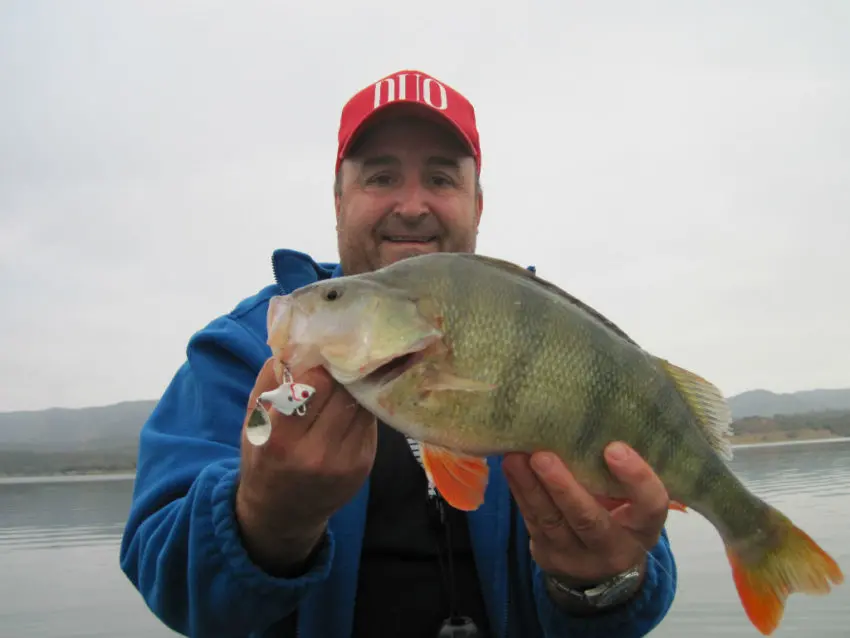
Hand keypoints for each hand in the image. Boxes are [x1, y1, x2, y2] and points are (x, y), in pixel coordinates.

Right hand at [235, 357, 377, 575]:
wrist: (282, 514)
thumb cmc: (263, 459)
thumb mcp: (252, 421)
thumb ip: (270, 380)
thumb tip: (298, 342)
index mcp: (281, 439)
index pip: (315, 385)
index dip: (321, 364)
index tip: (322, 351)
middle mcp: (316, 454)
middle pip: (344, 392)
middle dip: (343, 371)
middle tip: (342, 355)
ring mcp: (345, 461)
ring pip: (362, 404)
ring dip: (356, 386)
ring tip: (349, 374)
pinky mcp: (365, 464)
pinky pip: (369, 421)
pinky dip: (361, 406)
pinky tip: (351, 402)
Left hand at [502, 442, 669, 587]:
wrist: (599, 570)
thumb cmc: (620, 515)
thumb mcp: (632, 501)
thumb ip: (621, 474)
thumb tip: (594, 419)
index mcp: (643, 527)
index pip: (651, 505)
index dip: (636, 478)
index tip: (614, 448)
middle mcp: (614, 547)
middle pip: (589, 520)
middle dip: (564, 488)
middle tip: (543, 457)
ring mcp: (577, 556)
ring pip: (551, 522)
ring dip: (530, 487)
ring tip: (515, 457)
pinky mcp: (548, 555)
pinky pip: (532, 521)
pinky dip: (520, 492)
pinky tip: (510, 467)